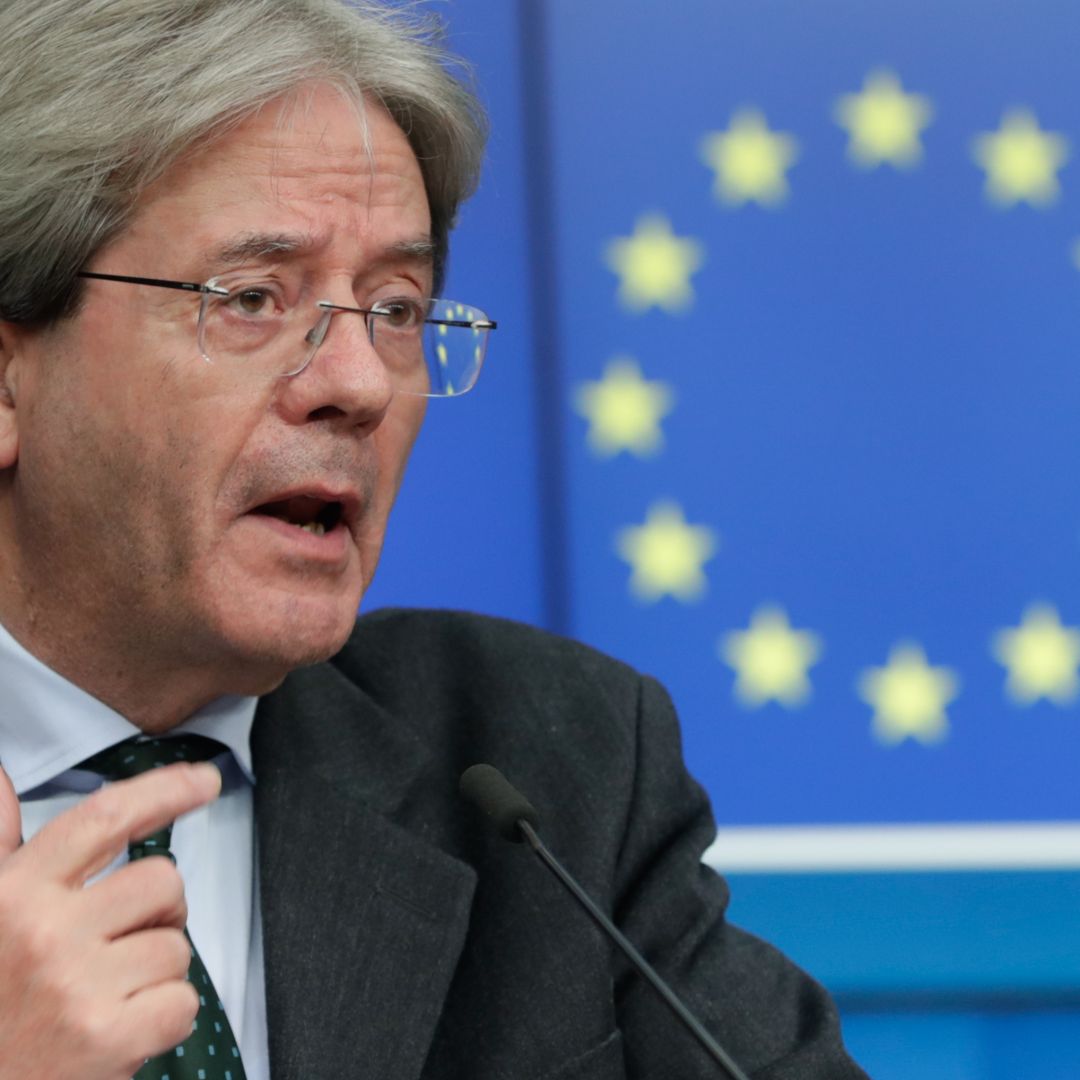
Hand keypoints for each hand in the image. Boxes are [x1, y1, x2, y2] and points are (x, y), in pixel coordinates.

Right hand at [0, 761, 220, 1078]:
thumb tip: (2, 779)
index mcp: (16, 894)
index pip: (104, 819)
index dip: (164, 791)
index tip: (205, 780)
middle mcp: (45, 932)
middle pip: (162, 882)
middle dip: (160, 911)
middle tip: (120, 943)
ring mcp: (76, 986)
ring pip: (176, 946)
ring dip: (155, 971)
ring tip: (106, 994)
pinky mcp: (106, 1039)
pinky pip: (182, 1002)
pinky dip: (164, 1019)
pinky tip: (120, 1029)